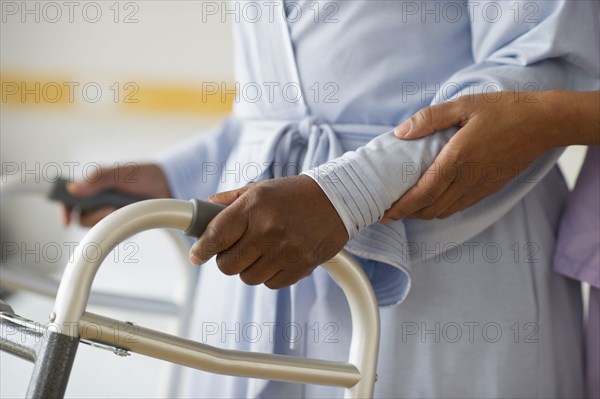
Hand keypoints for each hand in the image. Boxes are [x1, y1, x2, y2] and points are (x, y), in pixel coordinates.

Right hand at [62, 163, 170, 225]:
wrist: (166, 185)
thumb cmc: (142, 175)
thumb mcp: (120, 173)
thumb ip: (97, 179)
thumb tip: (73, 188)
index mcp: (92, 186)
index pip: (69, 199)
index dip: (64, 210)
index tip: (66, 220)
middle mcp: (97, 200)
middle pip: (82, 217)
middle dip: (94, 216)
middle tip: (111, 209)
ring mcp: (108, 212)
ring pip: (97, 226)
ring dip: (108, 219)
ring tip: (123, 208)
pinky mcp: (120, 222)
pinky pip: (114, 231)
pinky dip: (120, 225)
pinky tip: (130, 214)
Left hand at [189, 175, 347, 288]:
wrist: (337, 200)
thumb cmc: (294, 194)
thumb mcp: (259, 189)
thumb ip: (228, 201)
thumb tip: (201, 211)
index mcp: (253, 206)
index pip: (216, 236)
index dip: (202, 249)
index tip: (197, 255)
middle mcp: (268, 229)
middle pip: (228, 265)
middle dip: (227, 259)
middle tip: (237, 249)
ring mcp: (285, 250)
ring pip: (248, 277)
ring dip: (250, 268)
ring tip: (264, 250)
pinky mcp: (301, 266)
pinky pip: (271, 284)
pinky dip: (270, 275)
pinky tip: (280, 257)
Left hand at [382, 91, 557, 220]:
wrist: (545, 123)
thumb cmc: (504, 110)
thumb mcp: (464, 104)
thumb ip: (429, 118)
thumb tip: (400, 132)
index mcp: (458, 159)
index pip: (423, 194)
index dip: (401, 207)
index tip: (383, 212)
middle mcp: (468, 179)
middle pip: (430, 209)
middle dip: (406, 214)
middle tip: (387, 211)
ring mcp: (481, 187)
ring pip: (445, 211)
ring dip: (422, 213)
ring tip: (405, 208)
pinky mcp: (490, 188)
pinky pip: (460, 206)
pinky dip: (441, 209)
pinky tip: (432, 200)